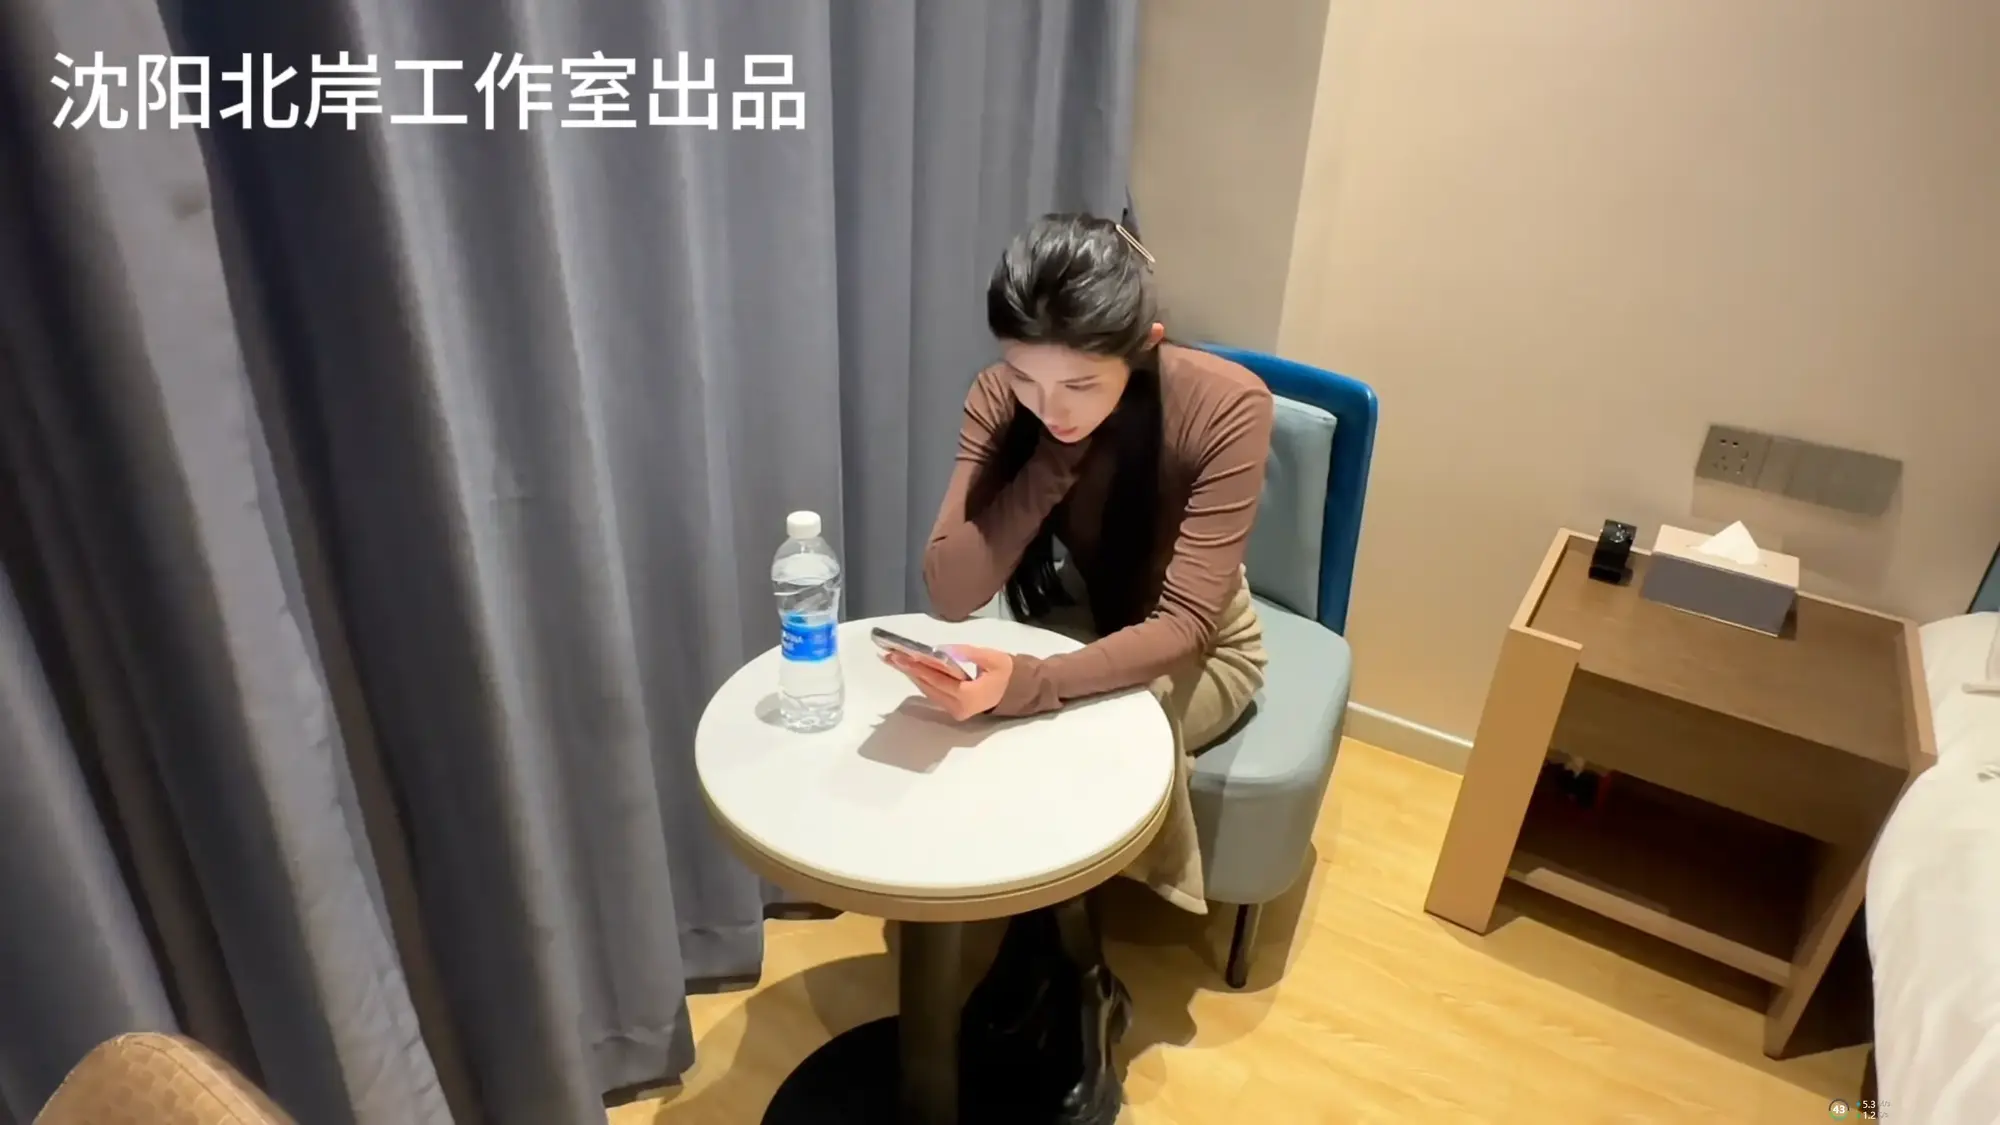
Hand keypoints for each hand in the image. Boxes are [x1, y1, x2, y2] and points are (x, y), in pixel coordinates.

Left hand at [883, 645, 1012, 721]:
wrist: (1017, 691)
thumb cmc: (1006, 672)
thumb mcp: (992, 657)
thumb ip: (967, 653)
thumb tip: (942, 649)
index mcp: (968, 696)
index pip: (937, 679)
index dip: (918, 667)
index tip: (900, 656)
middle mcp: (958, 707)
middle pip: (928, 686)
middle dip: (909, 670)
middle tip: (890, 655)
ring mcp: (955, 711)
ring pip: (928, 691)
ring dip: (912, 675)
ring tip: (895, 660)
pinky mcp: (953, 709)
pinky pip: (934, 693)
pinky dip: (922, 680)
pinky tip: (911, 669)